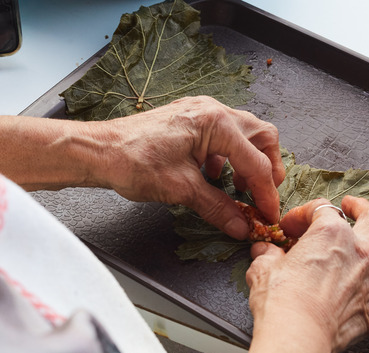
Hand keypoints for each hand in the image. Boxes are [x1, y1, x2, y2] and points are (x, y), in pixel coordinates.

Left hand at [94, 96, 284, 239]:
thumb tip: (240, 224)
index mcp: (215, 124)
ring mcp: (201, 112)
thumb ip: (217, 207)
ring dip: (248, 162)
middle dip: (267, 168)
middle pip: (261, 137)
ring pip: (244, 134)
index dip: (266, 193)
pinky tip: (214, 176)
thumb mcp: (182, 190)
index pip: (256, 163)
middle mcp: (213, 111)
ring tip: (238, 189)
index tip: (268, 214)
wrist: (100, 151)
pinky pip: (222, 135)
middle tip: (262, 196)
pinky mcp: (190, 120)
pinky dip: (228, 156)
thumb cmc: (132, 161)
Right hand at [246, 196, 368, 352]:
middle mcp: (361, 249)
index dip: (303, 215)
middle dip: (362, 207)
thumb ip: (267, 256)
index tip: (291, 228)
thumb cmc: (280, 302)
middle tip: (354, 207)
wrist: (296, 334)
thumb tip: (264, 251)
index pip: (321, 211)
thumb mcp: (263, 270)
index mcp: (330, 233)